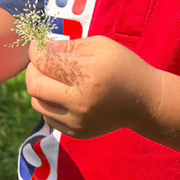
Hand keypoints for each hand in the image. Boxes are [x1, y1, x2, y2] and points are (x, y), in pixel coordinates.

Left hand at [24, 37, 161, 138]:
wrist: (145, 102)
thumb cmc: (123, 67)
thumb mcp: (100, 46)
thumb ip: (68, 46)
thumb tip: (40, 48)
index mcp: (88, 75)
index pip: (45, 62)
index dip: (36, 51)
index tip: (37, 47)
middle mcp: (80, 101)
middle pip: (35, 86)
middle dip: (33, 70)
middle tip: (41, 62)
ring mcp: (77, 121)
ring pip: (37, 103)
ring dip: (40, 88)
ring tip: (53, 79)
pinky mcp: (77, 133)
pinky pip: (48, 117)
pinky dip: (48, 104)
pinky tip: (63, 94)